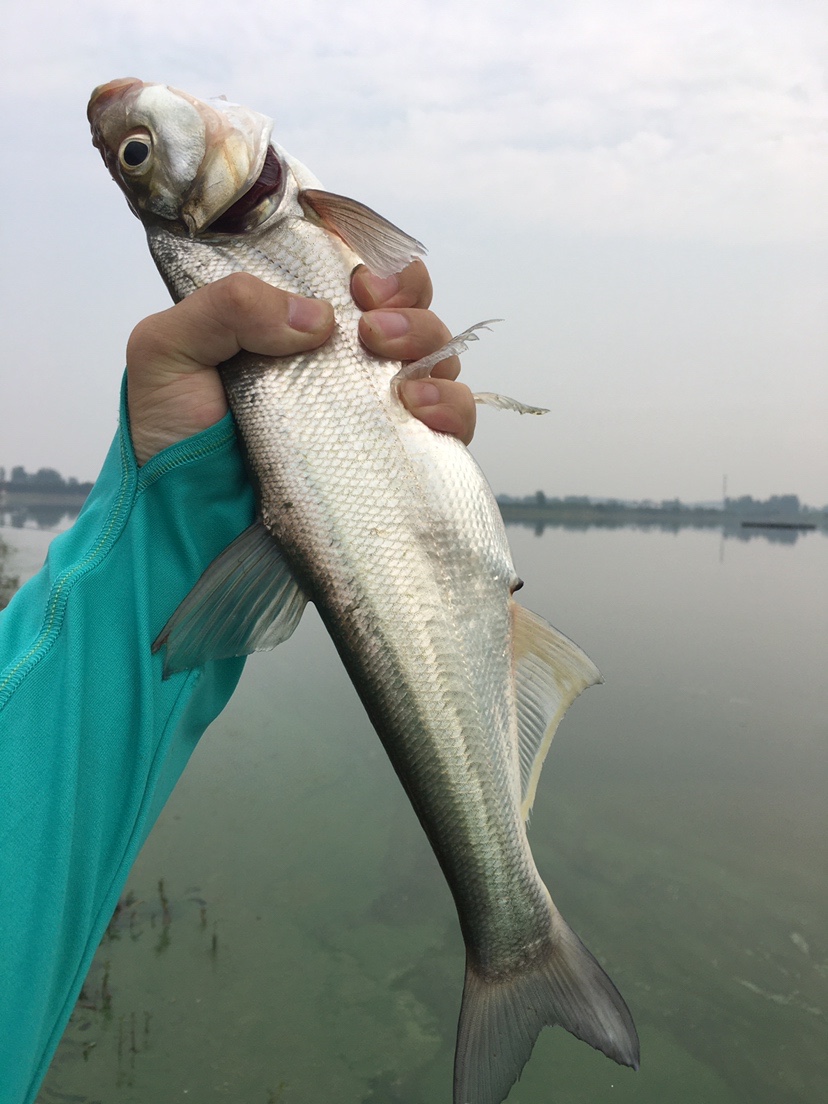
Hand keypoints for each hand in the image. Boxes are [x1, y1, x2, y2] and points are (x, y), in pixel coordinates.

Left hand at [126, 260, 475, 465]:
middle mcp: (342, 361)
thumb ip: (227, 307)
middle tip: (372, 328)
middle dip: (408, 304)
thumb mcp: (167, 351)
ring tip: (396, 372)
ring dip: (430, 349)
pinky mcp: (395, 458)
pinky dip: (451, 408)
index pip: (356, 273)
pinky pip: (450, 423)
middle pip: (409, 308)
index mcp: (294, 322)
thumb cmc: (171, 438)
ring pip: (437, 356)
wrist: (185, 526)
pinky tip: (419, 411)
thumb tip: (319, 318)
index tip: (360, 281)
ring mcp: (371, 409)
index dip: (375, 264)